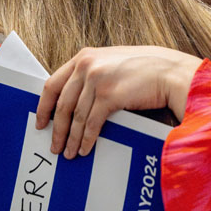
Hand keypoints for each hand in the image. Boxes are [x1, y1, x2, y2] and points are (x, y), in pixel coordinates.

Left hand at [35, 46, 202, 157]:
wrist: (170, 72)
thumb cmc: (145, 69)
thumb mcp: (111, 62)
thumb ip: (91, 74)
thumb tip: (74, 100)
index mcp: (83, 56)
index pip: (52, 84)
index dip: (43, 107)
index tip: (40, 122)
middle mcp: (86, 66)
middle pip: (62, 104)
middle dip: (57, 129)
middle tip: (54, 146)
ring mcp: (97, 80)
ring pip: (75, 117)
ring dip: (71, 138)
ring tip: (69, 153)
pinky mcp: (109, 96)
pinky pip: (91, 123)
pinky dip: (86, 139)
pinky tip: (85, 149)